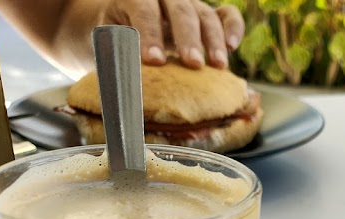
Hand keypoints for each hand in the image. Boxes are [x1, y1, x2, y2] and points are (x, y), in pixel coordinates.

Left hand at [98, 0, 245, 68]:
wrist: (129, 28)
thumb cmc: (119, 41)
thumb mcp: (111, 44)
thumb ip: (119, 56)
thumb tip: (126, 85)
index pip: (144, 9)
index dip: (150, 33)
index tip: (154, 61)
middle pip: (180, 10)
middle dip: (187, 37)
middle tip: (193, 64)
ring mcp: (190, 5)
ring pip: (205, 15)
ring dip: (213, 40)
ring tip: (218, 66)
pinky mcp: (208, 16)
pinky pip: (226, 15)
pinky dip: (233, 28)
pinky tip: (232, 46)